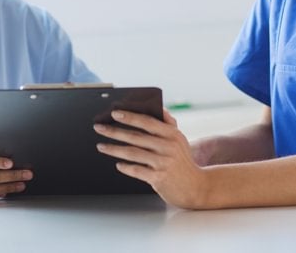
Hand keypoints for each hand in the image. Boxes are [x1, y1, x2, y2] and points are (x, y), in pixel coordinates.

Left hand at [94, 109, 209, 208]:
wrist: (195, 187)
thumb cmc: (183, 161)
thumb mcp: (179, 139)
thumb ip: (168, 123)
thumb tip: (158, 108)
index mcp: (172, 134)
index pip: (148, 121)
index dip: (130, 116)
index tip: (114, 113)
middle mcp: (168, 147)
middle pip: (136, 136)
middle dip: (115, 131)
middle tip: (99, 127)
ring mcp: (163, 163)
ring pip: (133, 153)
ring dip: (114, 149)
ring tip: (101, 146)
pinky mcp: (159, 178)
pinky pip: (137, 170)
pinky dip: (126, 167)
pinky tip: (118, 164)